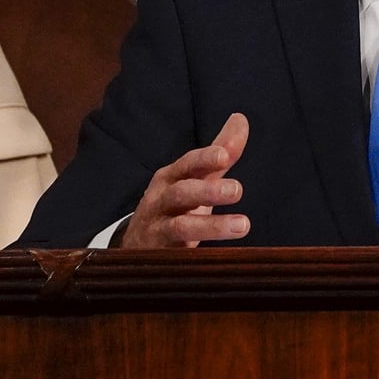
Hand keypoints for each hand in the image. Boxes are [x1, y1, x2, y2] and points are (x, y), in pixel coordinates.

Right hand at [119, 113, 250, 248]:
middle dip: (208, 191)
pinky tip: (219, 259)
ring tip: (243, 225)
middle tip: (237, 190)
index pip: (187, 164)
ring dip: (211, 226)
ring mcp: (158, 230)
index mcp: (171, 178)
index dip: (204, 159)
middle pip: (181, 193)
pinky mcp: (159, 258)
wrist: (136, 246)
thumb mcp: (194, 177)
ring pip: (180, 227)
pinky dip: (195, 257)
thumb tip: (241, 119)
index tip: (224, 156)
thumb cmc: (173, 206)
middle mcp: (160, 201)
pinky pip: (176, 258)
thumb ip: (219, 151)